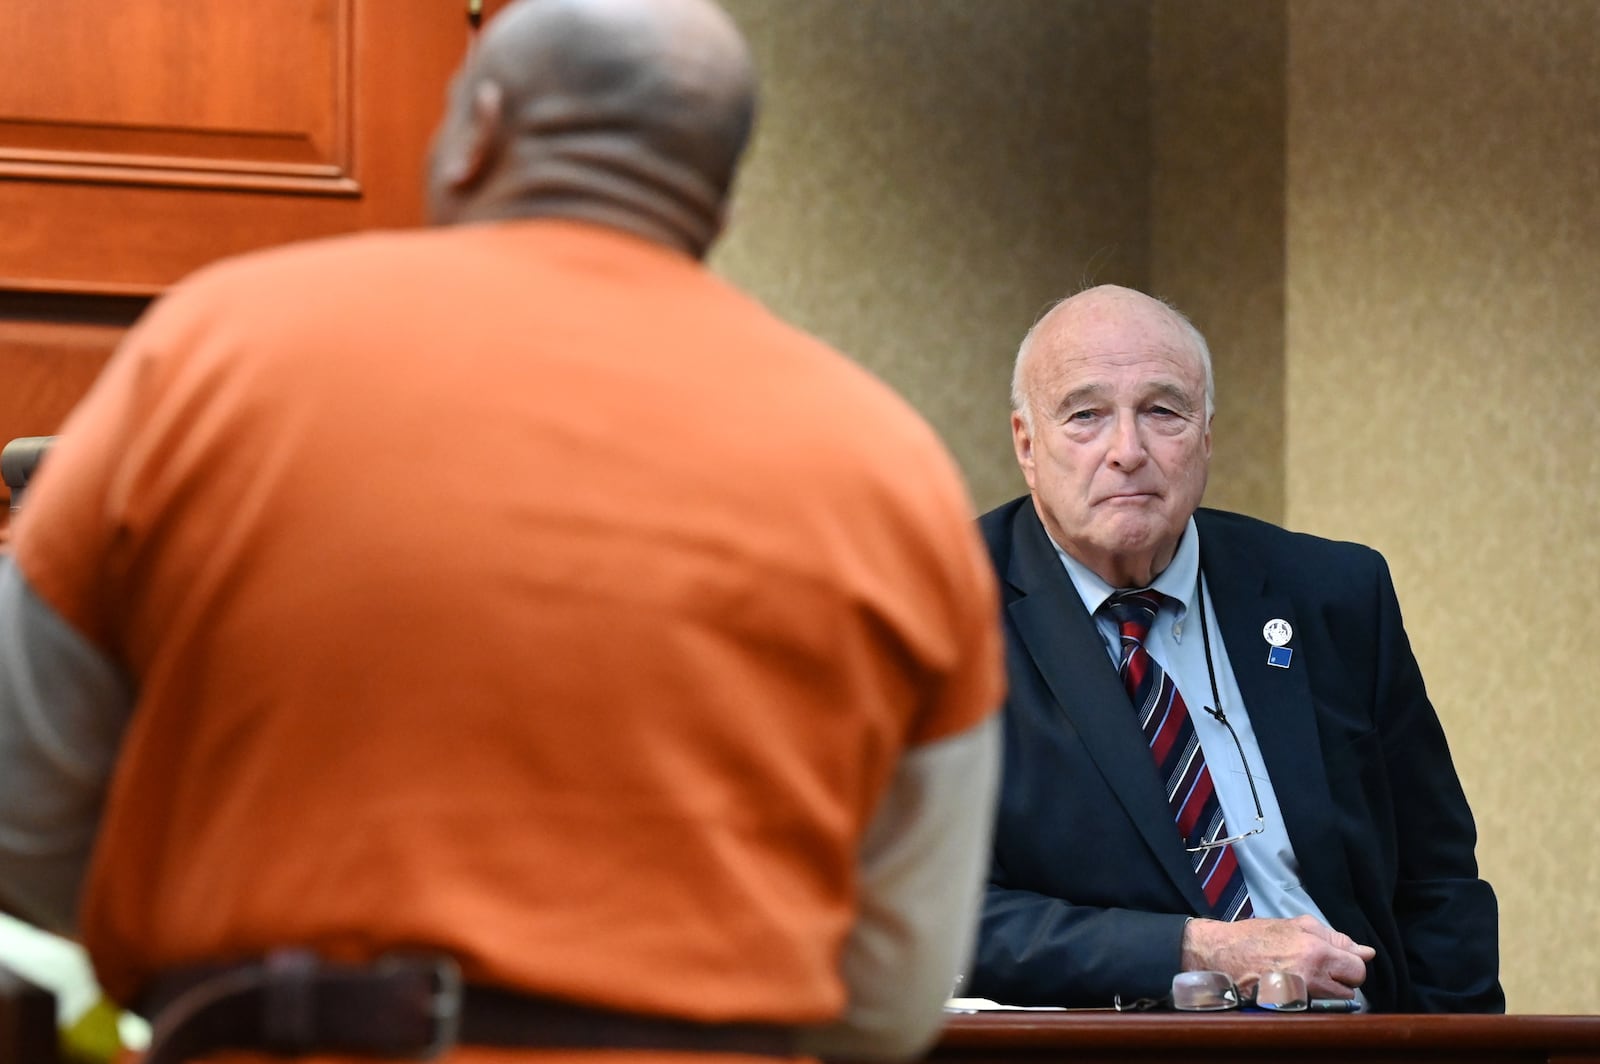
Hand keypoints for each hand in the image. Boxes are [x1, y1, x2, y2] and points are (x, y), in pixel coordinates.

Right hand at [1181, 914, 1375, 999]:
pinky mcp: (1288, 1007)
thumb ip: (1333, 937)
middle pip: (1351, 988)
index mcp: (1316, 950)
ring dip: (1329, 992)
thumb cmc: (1255, 936)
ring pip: (1336, 1001)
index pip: (1358, 968)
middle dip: (1343, 981)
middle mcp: (1311, 975)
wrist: (1219, 953)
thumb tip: (1366, 952)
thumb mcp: (1296, 925)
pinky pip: (1316, 1007)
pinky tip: (1295, 989)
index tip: (1339, 963)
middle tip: (1323, 972)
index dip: (1351, 965)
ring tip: (1307, 980)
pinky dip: (1311, 1000)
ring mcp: (1300, 994)